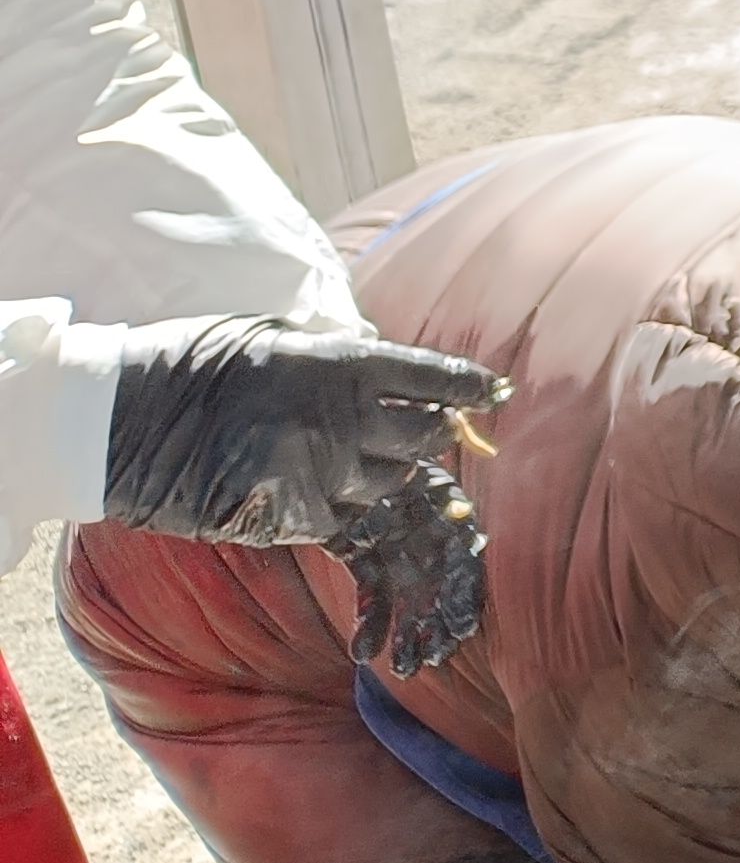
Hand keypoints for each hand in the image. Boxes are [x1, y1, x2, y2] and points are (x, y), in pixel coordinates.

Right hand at [101, 320, 506, 546]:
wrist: (120, 418)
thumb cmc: (198, 364)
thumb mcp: (280, 339)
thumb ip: (341, 356)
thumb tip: (391, 365)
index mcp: (343, 365)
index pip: (435, 377)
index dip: (470, 386)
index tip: (495, 392)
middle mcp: (342, 418)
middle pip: (427, 437)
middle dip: (433, 435)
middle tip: (422, 431)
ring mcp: (318, 471)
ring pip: (394, 484)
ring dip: (391, 477)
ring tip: (357, 461)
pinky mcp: (290, 516)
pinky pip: (347, 523)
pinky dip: (348, 517)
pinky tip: (319, 496)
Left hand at [327, 464, 490, 675]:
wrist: (310, 432)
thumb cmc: (360, 445)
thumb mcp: (388, 465)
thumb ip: (403, 496)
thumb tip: (408, 531)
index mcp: (440, 500)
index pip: (463, 553)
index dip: (463, 592)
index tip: (458, 629)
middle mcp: (425, 521)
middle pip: (440, 579)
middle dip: (437, 622)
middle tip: (429, 659)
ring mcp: (397, 539)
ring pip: (413, 593)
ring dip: (411, 632)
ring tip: (405, 669)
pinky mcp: (368, 552)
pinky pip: (377, 591)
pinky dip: (374, 621)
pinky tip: (364, 652)